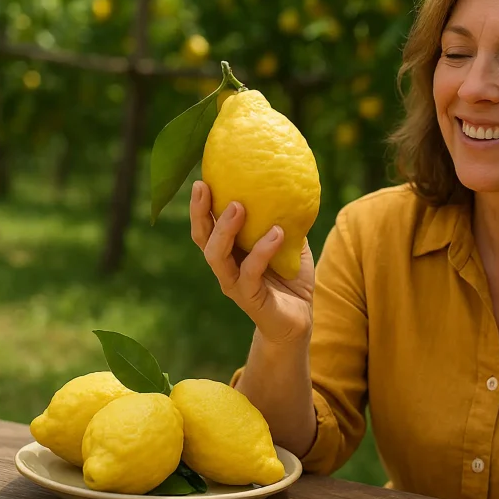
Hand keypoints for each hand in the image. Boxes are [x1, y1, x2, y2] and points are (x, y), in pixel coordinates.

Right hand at [190, 180, 314, 345]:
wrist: (298, 321)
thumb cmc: (291, 278)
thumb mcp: (289, 242)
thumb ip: (285, 218)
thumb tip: (290, 185)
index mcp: (230, 252)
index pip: (206, 226)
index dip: (200, 204)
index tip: (201, 177)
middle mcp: (225, 267)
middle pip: (202, 238)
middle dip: (199, 212)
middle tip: (203, 186)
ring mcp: (234, 284)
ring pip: (216, 256)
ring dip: (225, 230)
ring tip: (238, 207)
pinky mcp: (250, 298)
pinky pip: (251, 272)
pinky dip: (263, 251)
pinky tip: (277, 232)